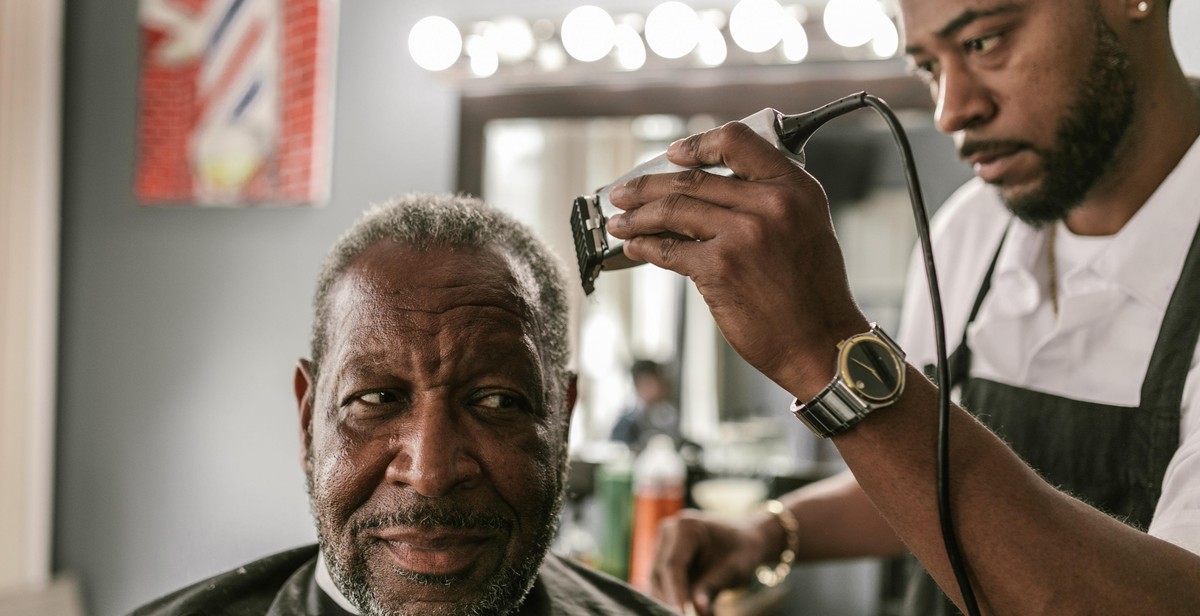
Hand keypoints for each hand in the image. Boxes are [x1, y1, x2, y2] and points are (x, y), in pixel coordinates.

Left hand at [606, 120, 868, 398]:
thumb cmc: (813, 294)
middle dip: (648, 186)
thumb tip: (711, 192)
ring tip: (620, 221)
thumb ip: (769, 201)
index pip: (737, 142)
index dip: (697, 145)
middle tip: (625, 192)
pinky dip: (645, 247)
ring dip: (637, 216)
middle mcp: (770, 204)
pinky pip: (669, 250)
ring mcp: (743, 234)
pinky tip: (634, 248)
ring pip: (673, 210)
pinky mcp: (720, 267)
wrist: (821, 343)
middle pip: (692, 179)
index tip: (673, 154)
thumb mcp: (806, 227)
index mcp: (795, 188)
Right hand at [650, 509, 775, 615]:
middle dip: (669, 599)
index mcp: (687, 527)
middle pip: (660, 573)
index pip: (673, 565)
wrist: (745, 540)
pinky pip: (661, 581)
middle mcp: (669, 531)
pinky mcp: (662, 557)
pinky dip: (670, 596)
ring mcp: (663, 543)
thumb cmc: (742, 551)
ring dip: (668, 599)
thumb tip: (699, 610)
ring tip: (683, 614)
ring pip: (657, 580)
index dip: (674, 593)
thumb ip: (712, 588)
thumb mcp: (734, 569)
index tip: (679, 614)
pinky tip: (680, 610)